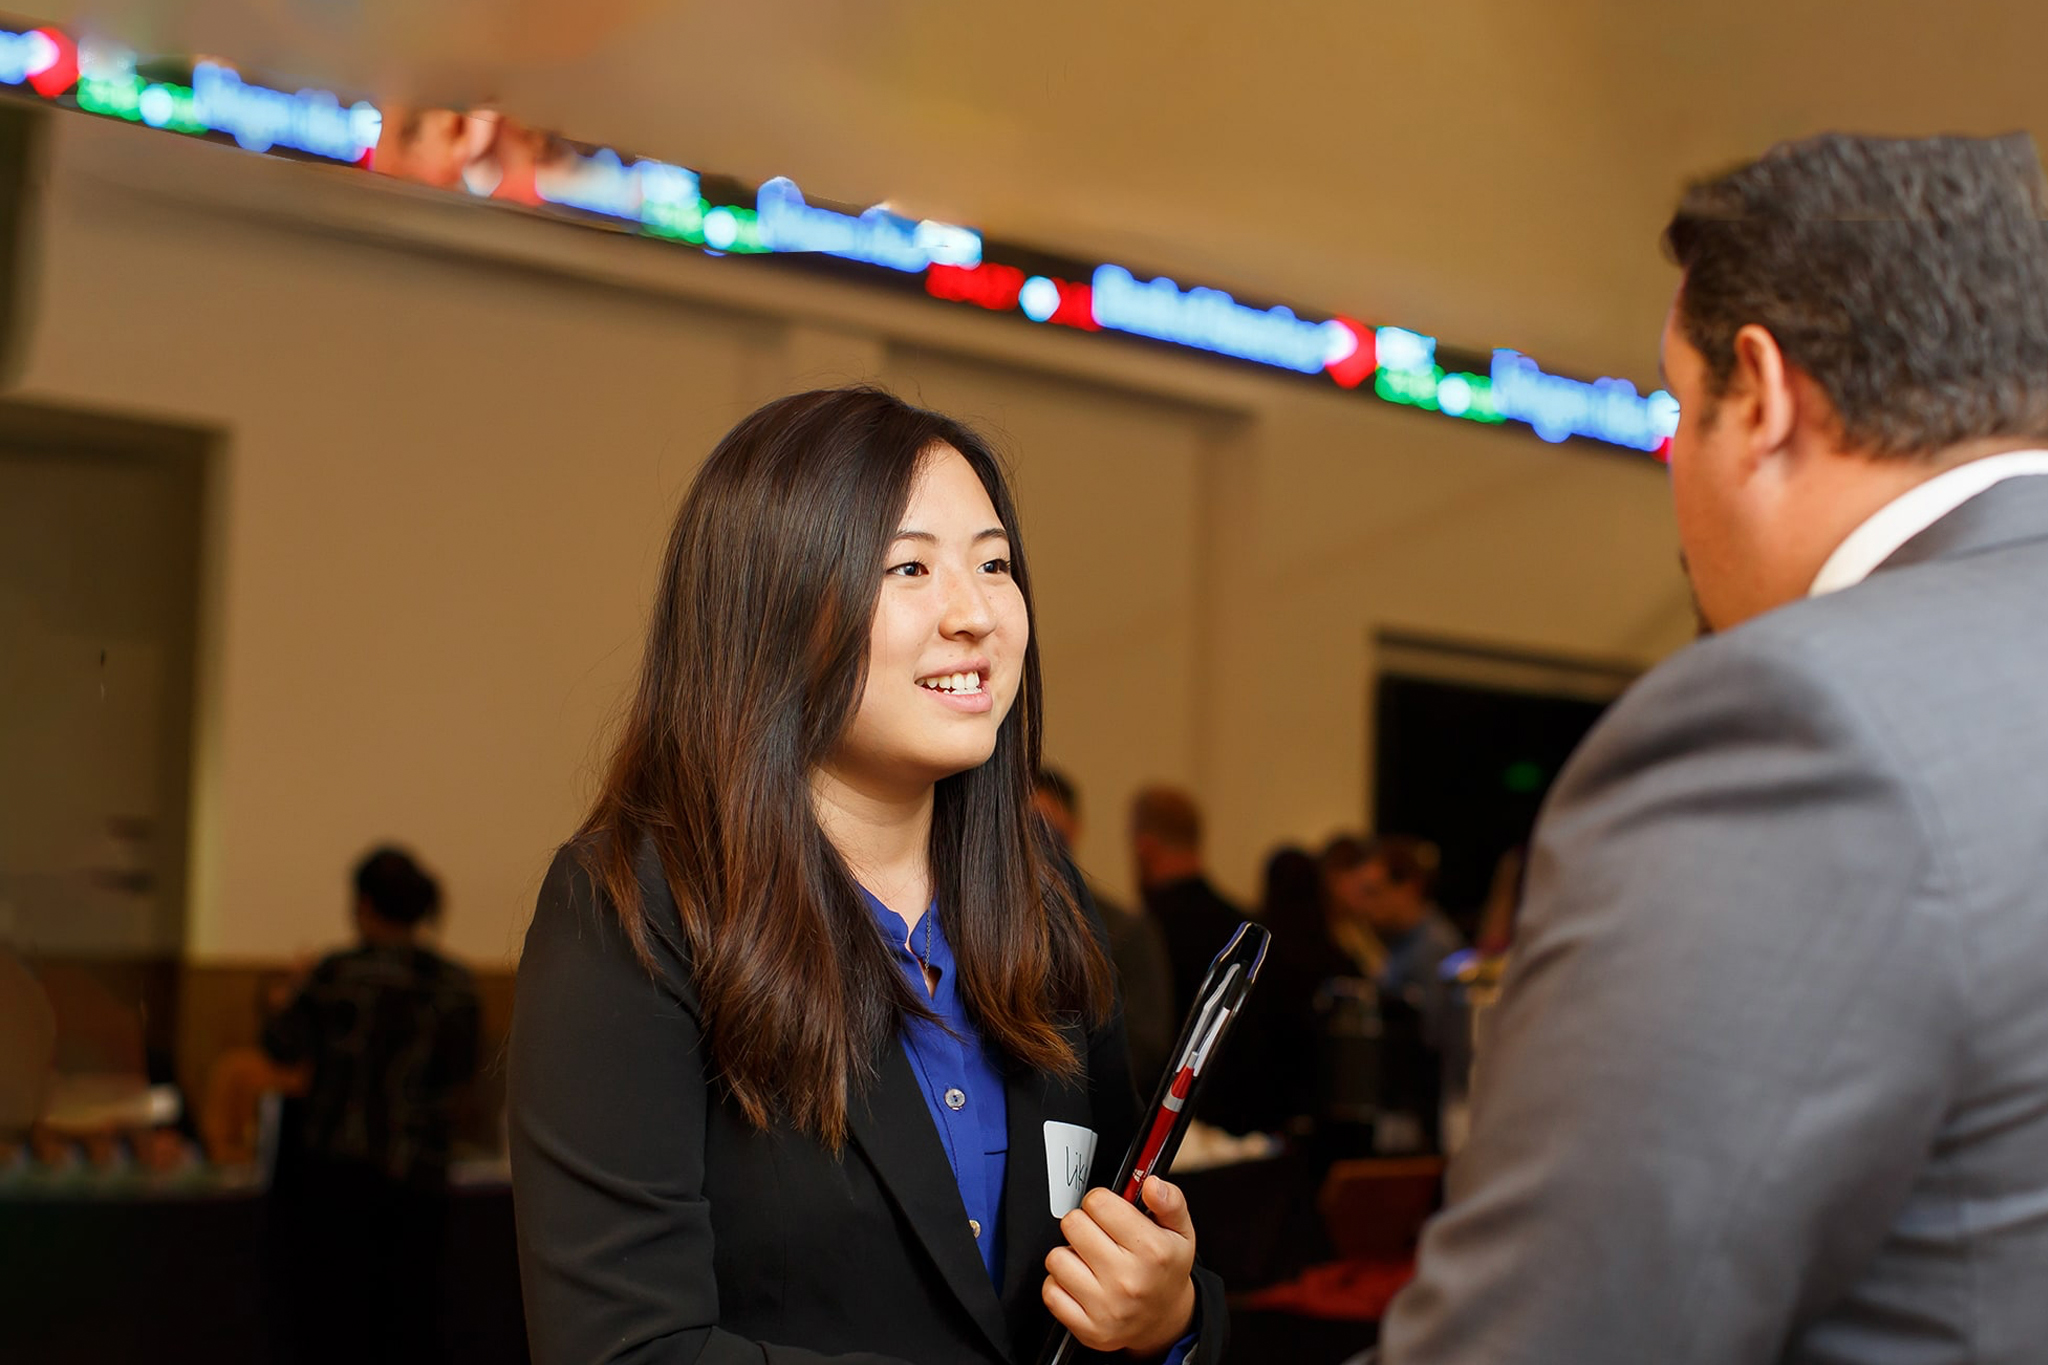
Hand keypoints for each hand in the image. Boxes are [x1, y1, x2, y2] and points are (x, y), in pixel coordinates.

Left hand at [1043, 1176, 1197, 1356]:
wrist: (1166, 1320)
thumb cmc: (1166, 1270)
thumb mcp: (1180, 1231)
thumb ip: (1170, 1200)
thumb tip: (1152, 1184)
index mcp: (1151, 1250)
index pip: (1098, 1202)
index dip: (1101, 1202)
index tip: (1109, 1214)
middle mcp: (1128, 1280)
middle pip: (1073, 1224)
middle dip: (1083, 1225)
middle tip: (1099, 1237)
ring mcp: (1107, 1307)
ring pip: (1056, 1258)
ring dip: (1069, 1255)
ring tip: (1090, 1261)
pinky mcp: (1089, 1329)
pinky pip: (1050, 1292)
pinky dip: (1060, 1285)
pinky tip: (1081, 1284)